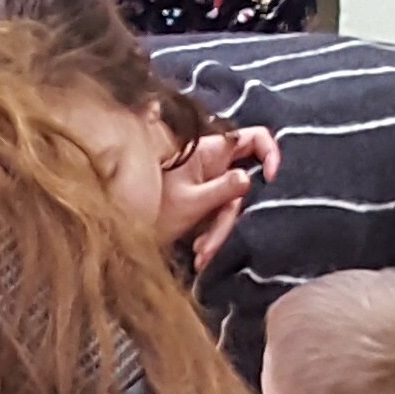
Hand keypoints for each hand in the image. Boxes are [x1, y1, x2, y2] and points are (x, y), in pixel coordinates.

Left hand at [154, 125, 276, 269]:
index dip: (270, 151)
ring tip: (200, 254)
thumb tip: (249, 179)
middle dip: (232, 214)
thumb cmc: (149, 209)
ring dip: (218, 233)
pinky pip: (220, 218)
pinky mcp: (207, 203)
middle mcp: (213, 164)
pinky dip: (211, 238)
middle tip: (214, 240)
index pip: (254, 138)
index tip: (271, 178)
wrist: (124, 229)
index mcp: (210, 152)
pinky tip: (199, 256)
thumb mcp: (191, 201)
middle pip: (244, 183)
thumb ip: (222, 189)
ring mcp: (211, 184)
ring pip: (232, 206)